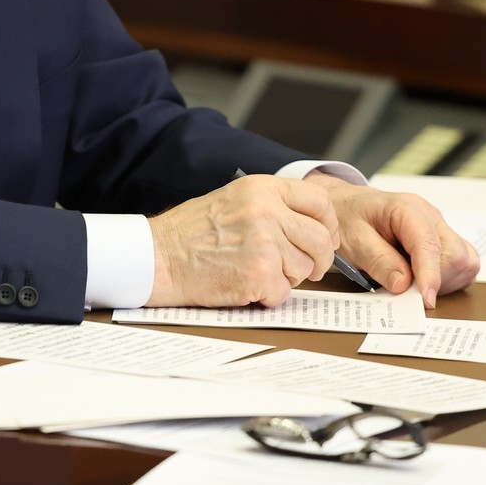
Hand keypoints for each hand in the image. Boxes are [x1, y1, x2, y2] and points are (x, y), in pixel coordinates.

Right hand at [146, 175, 340, 307]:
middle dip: (317, 260)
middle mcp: (266, 210)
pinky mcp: (258, 273)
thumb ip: (272, 207)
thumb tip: (313, 227)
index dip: (328, 225)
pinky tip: (244, 285)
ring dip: (285, 278)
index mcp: (262, 188)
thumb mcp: (234, 200)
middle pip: (320, 240)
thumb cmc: (190, 233)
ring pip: (303, 269)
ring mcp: (264, 242)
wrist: (157, 256)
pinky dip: (267, 296)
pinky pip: (283, 292)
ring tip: (255, 272)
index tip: (325, 239)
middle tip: (306, 269)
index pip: (320, 202)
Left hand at [303, 175, 480, 307]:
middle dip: (436, 280)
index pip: (429, 245)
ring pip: (464, 261)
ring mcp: (440, 228)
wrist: (348, 205)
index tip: (426, 300)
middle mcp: (430, 217)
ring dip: (444, 281)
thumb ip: (378, 261)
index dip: (430, 276)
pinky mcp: (444, 241)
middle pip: (456, 255)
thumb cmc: (349, 217)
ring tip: (413, 282)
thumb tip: (403, 284)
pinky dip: (448, 279)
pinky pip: (462, 265)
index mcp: (407, 209)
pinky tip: (422, 278)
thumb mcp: (352, 239)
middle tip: (407, 290)